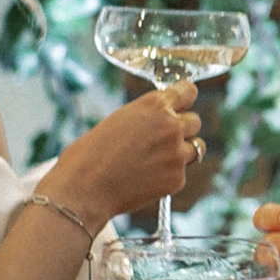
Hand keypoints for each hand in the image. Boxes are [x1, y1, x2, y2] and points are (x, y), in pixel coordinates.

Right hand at [50, 80, 202, 226]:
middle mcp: (171, 125)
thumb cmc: (89, 155)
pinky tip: (146, 180)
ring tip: (157, 161)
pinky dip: (169, 176)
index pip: (188, 91)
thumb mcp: (118, 121)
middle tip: (162, 141)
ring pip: (196, 148)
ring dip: (181, 152)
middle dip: (183, 130)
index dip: (184, 99)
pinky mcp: (178, 178)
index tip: (181, 106)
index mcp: (154, 105)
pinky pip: (181, 173)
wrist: (84, 188)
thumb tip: (158, 123)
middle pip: (195, 122)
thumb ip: (145, 119)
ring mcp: (177, 153)